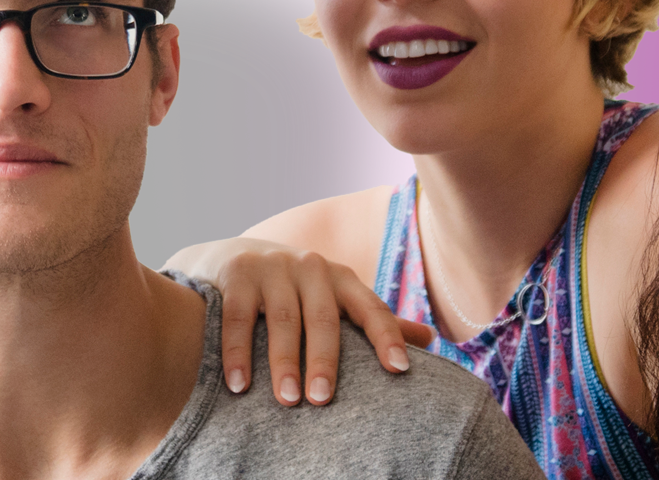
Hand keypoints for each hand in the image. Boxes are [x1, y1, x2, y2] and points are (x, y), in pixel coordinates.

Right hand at [165, 237, 433, 405]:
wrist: (229, 257)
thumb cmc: (294, 289)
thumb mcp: (334, 298)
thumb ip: (374, 320)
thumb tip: (429, 340)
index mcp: (342, 279)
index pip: (371, 308)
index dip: (387, 337)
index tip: (400, 370)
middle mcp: (312, 267)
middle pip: (324, 318)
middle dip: (325, 360)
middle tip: (324, 400)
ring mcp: (273, 266)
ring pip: (282, 319)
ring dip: (284, 362)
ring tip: (287, 401)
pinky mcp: (237, 272)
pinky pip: (238, 316)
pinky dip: (237, 352)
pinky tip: (239, 385)